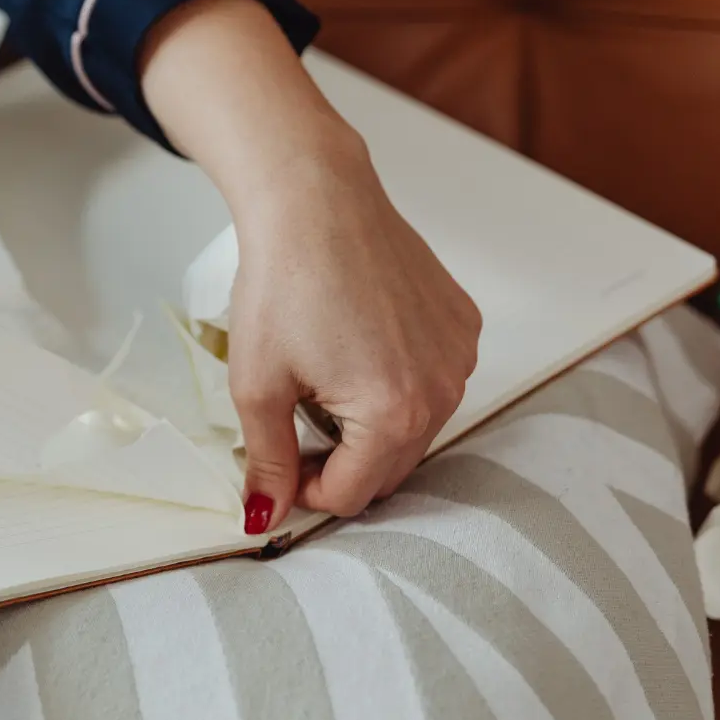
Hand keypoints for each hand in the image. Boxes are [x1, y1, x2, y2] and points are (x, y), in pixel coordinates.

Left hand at [141, 0, 481, 529]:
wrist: (314, 201)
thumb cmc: (282, 284)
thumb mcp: (256, 385)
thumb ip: (266, 460)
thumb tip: (263, 518)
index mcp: (395, 413)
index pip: (352, 494)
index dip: (302, 489)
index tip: (272, 464)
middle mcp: (443, 389)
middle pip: (387, 466)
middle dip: (335, 461)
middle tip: (286, 424)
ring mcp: (460, 355)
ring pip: (411, 427)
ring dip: (366, 426)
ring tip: (317, 380)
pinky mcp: (462, 324)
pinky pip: (430, 381)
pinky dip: (393, 383)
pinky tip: (351, 347)